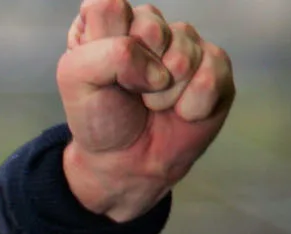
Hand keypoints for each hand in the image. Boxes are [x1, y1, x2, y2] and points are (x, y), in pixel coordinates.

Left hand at [57, 0, 233, 221]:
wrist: (127, 162)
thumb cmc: (100, 118)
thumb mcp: (76, 80)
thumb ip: (106, 52)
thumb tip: (161, 65)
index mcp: (107, 21)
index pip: (110, 6)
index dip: (108, 43)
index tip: (103, 72)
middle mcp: (147, 24)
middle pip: (151, 25)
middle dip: (138, 71)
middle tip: (131, 92)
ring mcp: (185, 42)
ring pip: (183, 55)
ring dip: (163, 93)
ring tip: (153, 104)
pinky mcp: (215, 65)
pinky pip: (209, 76)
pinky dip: (189, 106)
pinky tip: (180, 111)